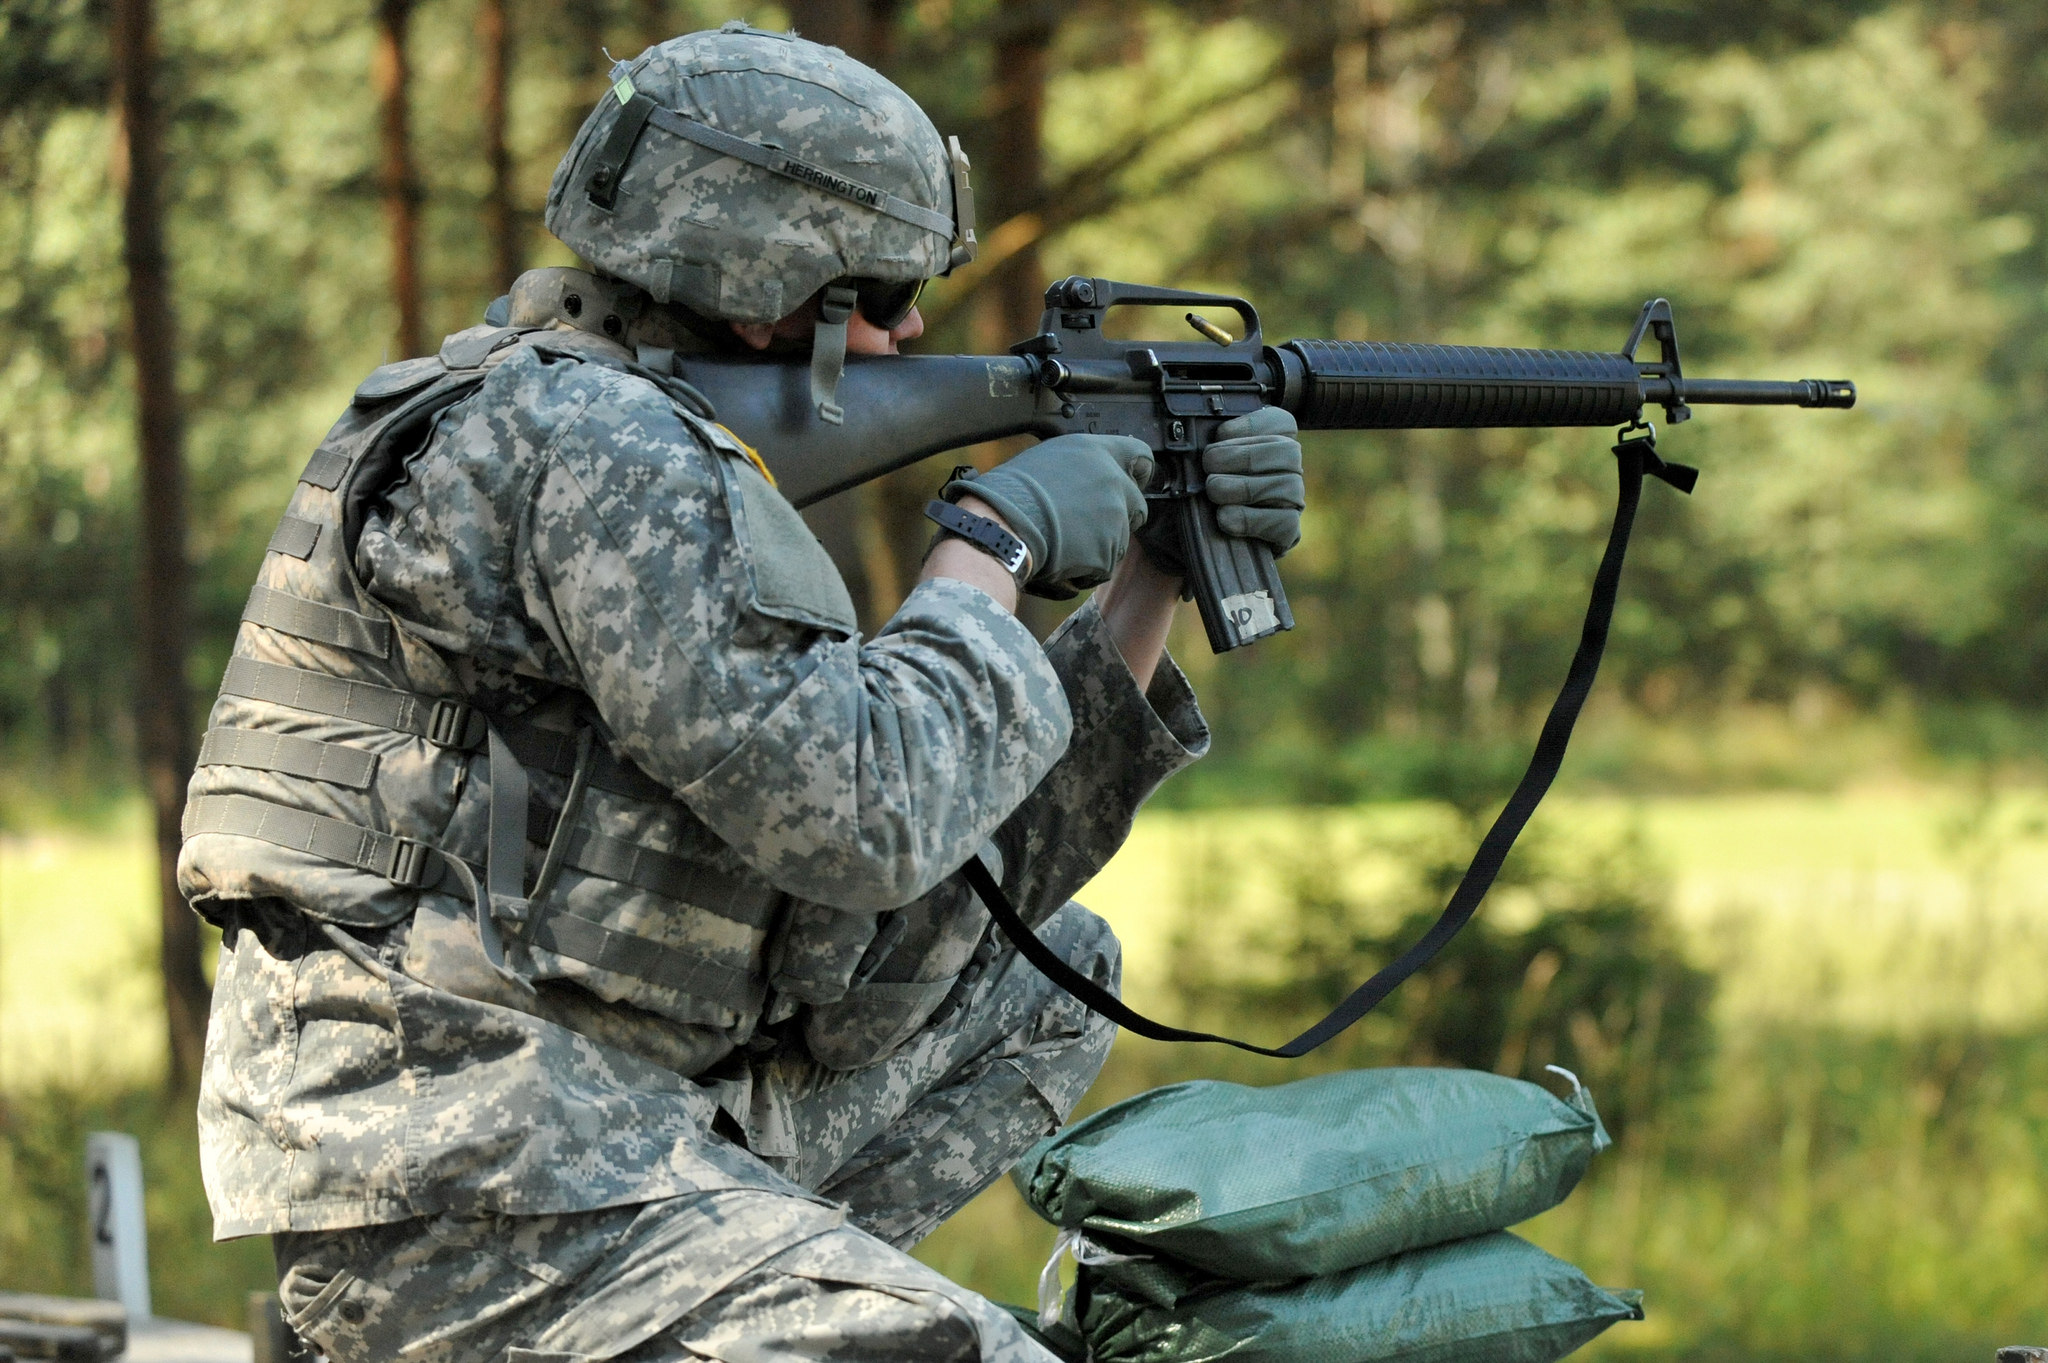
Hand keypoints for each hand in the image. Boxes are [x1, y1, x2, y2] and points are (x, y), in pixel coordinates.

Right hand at [944, 434, 1154, 597]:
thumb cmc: (1009, 493)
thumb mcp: (1046, 460)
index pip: (1140, 455)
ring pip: (1120, 538)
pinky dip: (1087, 568)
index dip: (1137, 473)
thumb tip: (1084, 476)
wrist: (1000, 527)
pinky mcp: (1109, 551)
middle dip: (1118, 517)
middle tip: (1086, 525)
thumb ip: (1078, 466)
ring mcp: (1114, 517)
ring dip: (1099, 544)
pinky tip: (1061, 560)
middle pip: (1136, 505)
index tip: (1131, 482)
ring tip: (1063, 543)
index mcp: (1096, 452)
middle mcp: (1112, 481)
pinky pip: (1104, 565)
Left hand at [1139, 407, 1305, 572]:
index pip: (1282, 422)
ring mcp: (1290, 504)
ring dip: (1246, 487)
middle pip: (1289, 451)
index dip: (1254, 424)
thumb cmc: (1187, 499)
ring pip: (1289, 485)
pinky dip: (1252, 519)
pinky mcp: (1287, 534)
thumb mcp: (1186, 469)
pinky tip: (1225, 518)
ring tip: (1214, 492)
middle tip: (1209, 465)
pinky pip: (1285, 522)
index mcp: (1267, 446)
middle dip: (1245, 455)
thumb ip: (1195, 448)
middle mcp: (1286, 472)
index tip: (1220, 434)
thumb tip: (1187, 435)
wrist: (1178, 546)